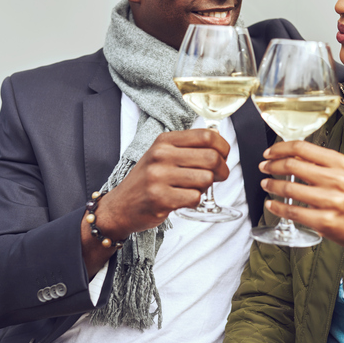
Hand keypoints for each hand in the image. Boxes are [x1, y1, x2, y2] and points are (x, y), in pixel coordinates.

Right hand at [81, 129, 229, 273]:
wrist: (120, 206)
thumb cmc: (146, 180)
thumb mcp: (162, 155)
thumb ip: (187, 148)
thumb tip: (220, 148)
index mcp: (165, 140)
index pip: (207, 136)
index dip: (223, 148)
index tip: (223, 157)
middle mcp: (161, 155)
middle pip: (212, 158)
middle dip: (222, 170)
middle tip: (217, 177)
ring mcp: (159, 176)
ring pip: (206, 179)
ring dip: (206, 188)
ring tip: (193, 189)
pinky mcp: (160, 198)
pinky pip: (195, 198)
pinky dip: (194, 201)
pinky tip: (183, 200)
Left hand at [259, 141, 343, 270]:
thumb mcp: (342, 173)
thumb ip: (318, 163)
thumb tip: (288, 154)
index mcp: (339, 163)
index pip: (302, 148)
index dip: (280, 149)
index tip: (268, 153)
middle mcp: (336, 179)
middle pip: (293, 165)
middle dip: (272, 166)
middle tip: (264, 167)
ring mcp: (331, 201)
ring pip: (290, 189)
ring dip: (272, 185)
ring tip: (266, 184)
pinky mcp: (324, 221)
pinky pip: (292, 212)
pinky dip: (277, 207)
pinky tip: (271, 204)